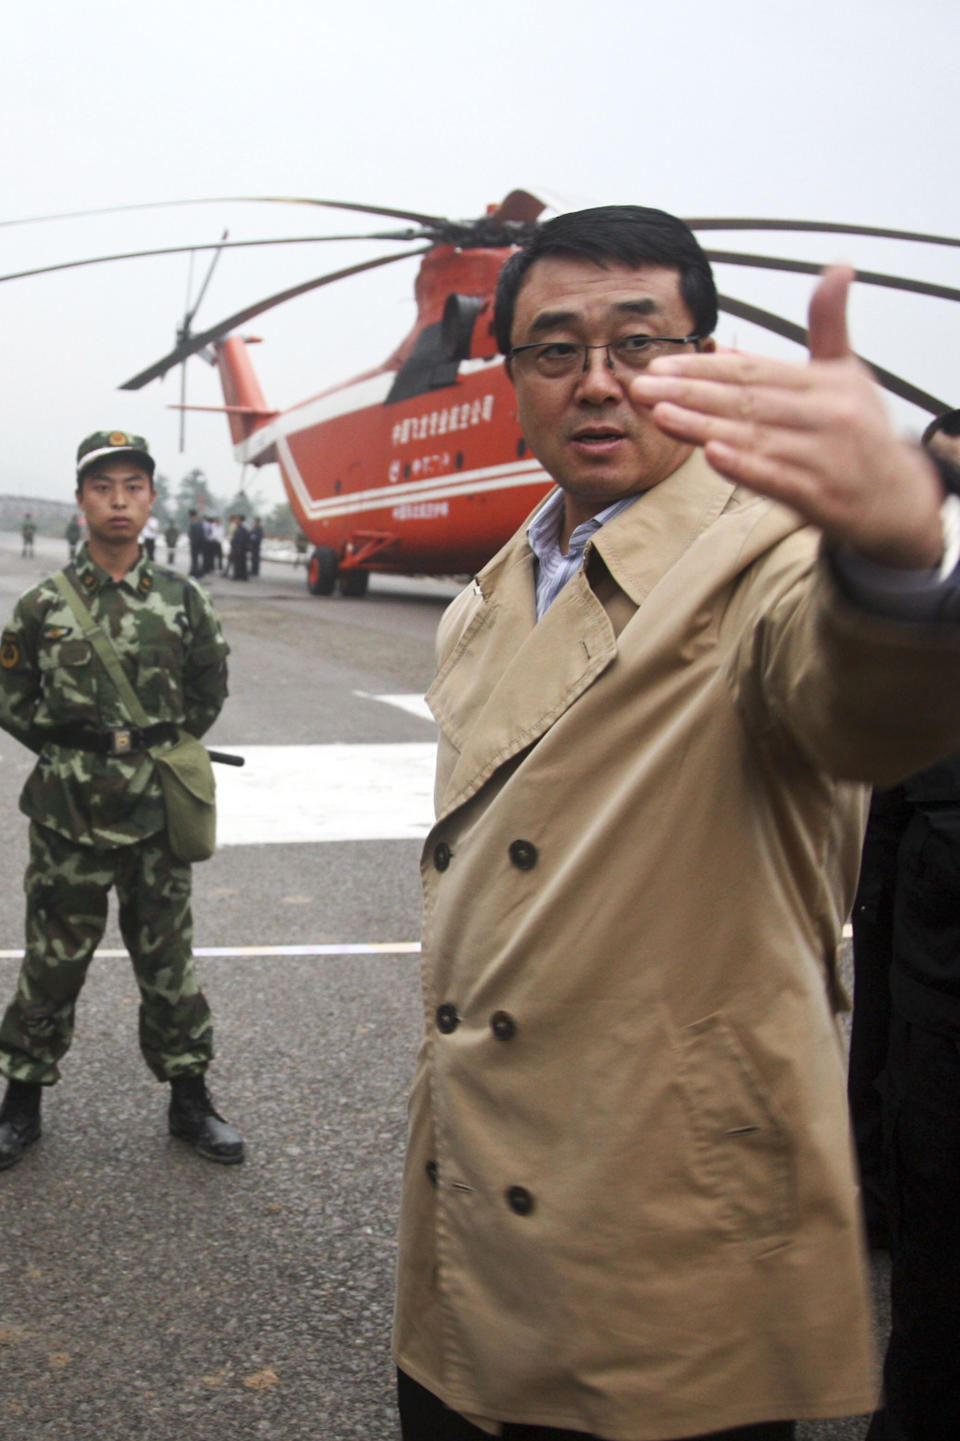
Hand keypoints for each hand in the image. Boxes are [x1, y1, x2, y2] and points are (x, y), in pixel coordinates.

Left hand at [629, 267, 944, 568]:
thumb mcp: (850, 372)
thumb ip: (830, 325)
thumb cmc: (863, 432)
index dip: (704, 367)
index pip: (753, 371)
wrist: (897, 501)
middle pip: (744, 401)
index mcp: (824, 384)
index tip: (659, 364)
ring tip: (658, 414)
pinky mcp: (820, 496)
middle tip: (639, 387)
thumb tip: (835, 267)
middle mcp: (824, 416)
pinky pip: (776, 479)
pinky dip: (744, 466)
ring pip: (752, 438)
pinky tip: (710, 454)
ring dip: (702, 427)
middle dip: (688, 392)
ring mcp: (822, 457)